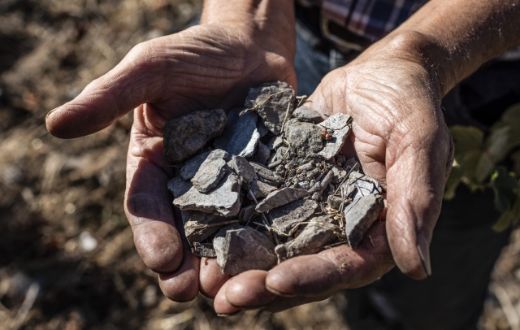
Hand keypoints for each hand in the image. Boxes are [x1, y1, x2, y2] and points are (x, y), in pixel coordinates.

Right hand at [46, 24, 295, 300]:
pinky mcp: (265, 181)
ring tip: (234, 286)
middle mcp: (189, 182)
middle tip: (193, 291)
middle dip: (186, 263)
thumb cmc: (196, 53)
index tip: (162, 261)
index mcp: (154, 163)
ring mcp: (230, 185)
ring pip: (225, 231)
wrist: (251, 46)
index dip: (151, 235)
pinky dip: (266, 235)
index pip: (146, 206)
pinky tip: (275, 256)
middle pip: (185, 230)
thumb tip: (55, 124)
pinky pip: (265, 211)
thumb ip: (110, 96)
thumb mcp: (152, 68)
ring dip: (225, 261)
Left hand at [213, 31, 452, 313]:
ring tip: (205, 280)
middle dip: (265, 286)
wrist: (378, 74)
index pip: (348, 265)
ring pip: (275, 246)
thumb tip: (417, 268)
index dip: (314, 277)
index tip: (276, 282)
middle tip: (225, 299)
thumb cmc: (408, 103)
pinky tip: (202, 233)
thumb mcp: (417, 141)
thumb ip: (415, 199)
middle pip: (304, 267)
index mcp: (379, 228)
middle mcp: (341, 226)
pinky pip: (259, 208)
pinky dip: (234, 224)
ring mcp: (311, 207)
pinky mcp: (287, 185)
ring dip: (242, 266)